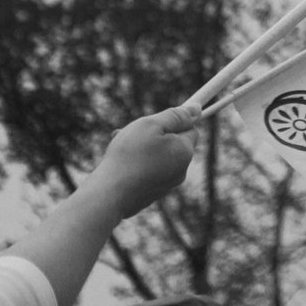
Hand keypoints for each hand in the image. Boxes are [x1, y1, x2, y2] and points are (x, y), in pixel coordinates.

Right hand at [83, 104, 200, 218]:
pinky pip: (146, 173)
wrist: (108, 195)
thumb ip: (176, 116)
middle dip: (153, 135)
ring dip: (141, 148)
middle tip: (130, 131)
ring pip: (157, 158)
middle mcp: (180, 171)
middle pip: (172, 144)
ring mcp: (165, 186)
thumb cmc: (129, 156)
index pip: (191, 129)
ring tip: (119, 145)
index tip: (154, 120)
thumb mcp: (152, 125)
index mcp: (185, 153)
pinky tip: (118, 163)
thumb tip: (197, 109)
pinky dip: (135, 165)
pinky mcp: (149, 196)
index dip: (174, 121)